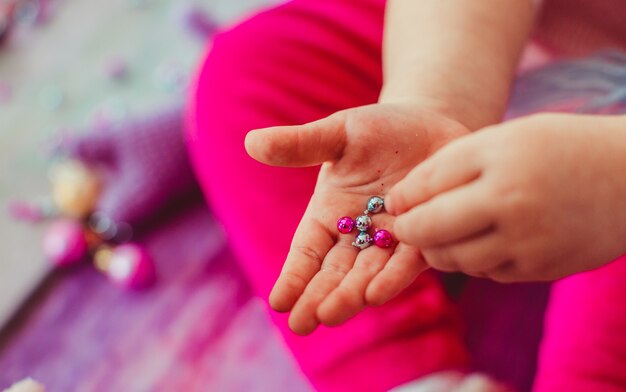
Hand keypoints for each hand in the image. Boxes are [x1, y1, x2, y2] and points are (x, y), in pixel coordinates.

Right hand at [245, 101, 468, 333]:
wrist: (430, 124)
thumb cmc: (378, 130)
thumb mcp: (337, 134)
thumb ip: (300, 145)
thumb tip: (251, 143)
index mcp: (329, 214)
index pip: (306, 251)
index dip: (293, 276)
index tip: (277, 302)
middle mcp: (357, 234)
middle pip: (335, 272)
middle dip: (319, 297)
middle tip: (302, 324)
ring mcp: (391, 239)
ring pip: (368, 274)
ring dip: (350, 295)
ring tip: (332, 314)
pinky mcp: (425, 236)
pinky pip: (408, 261)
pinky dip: (393, 277)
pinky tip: (376, 294)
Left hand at [387, 113, 625, 281]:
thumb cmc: (558, 148)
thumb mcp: (504, 139)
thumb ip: (450, 166)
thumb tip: (401, 202)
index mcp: (498, 164)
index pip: (426, 186)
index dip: (402, 198)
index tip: (395, 201)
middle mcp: (512, 206)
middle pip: (431, 231)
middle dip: (409, 231)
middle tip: (405, 226)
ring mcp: (529, 244)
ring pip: (455, 260)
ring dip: (438, 250)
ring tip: (440, 234)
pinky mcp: (542, 269)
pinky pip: (487, 273)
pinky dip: (473, 260)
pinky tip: (479, 242)